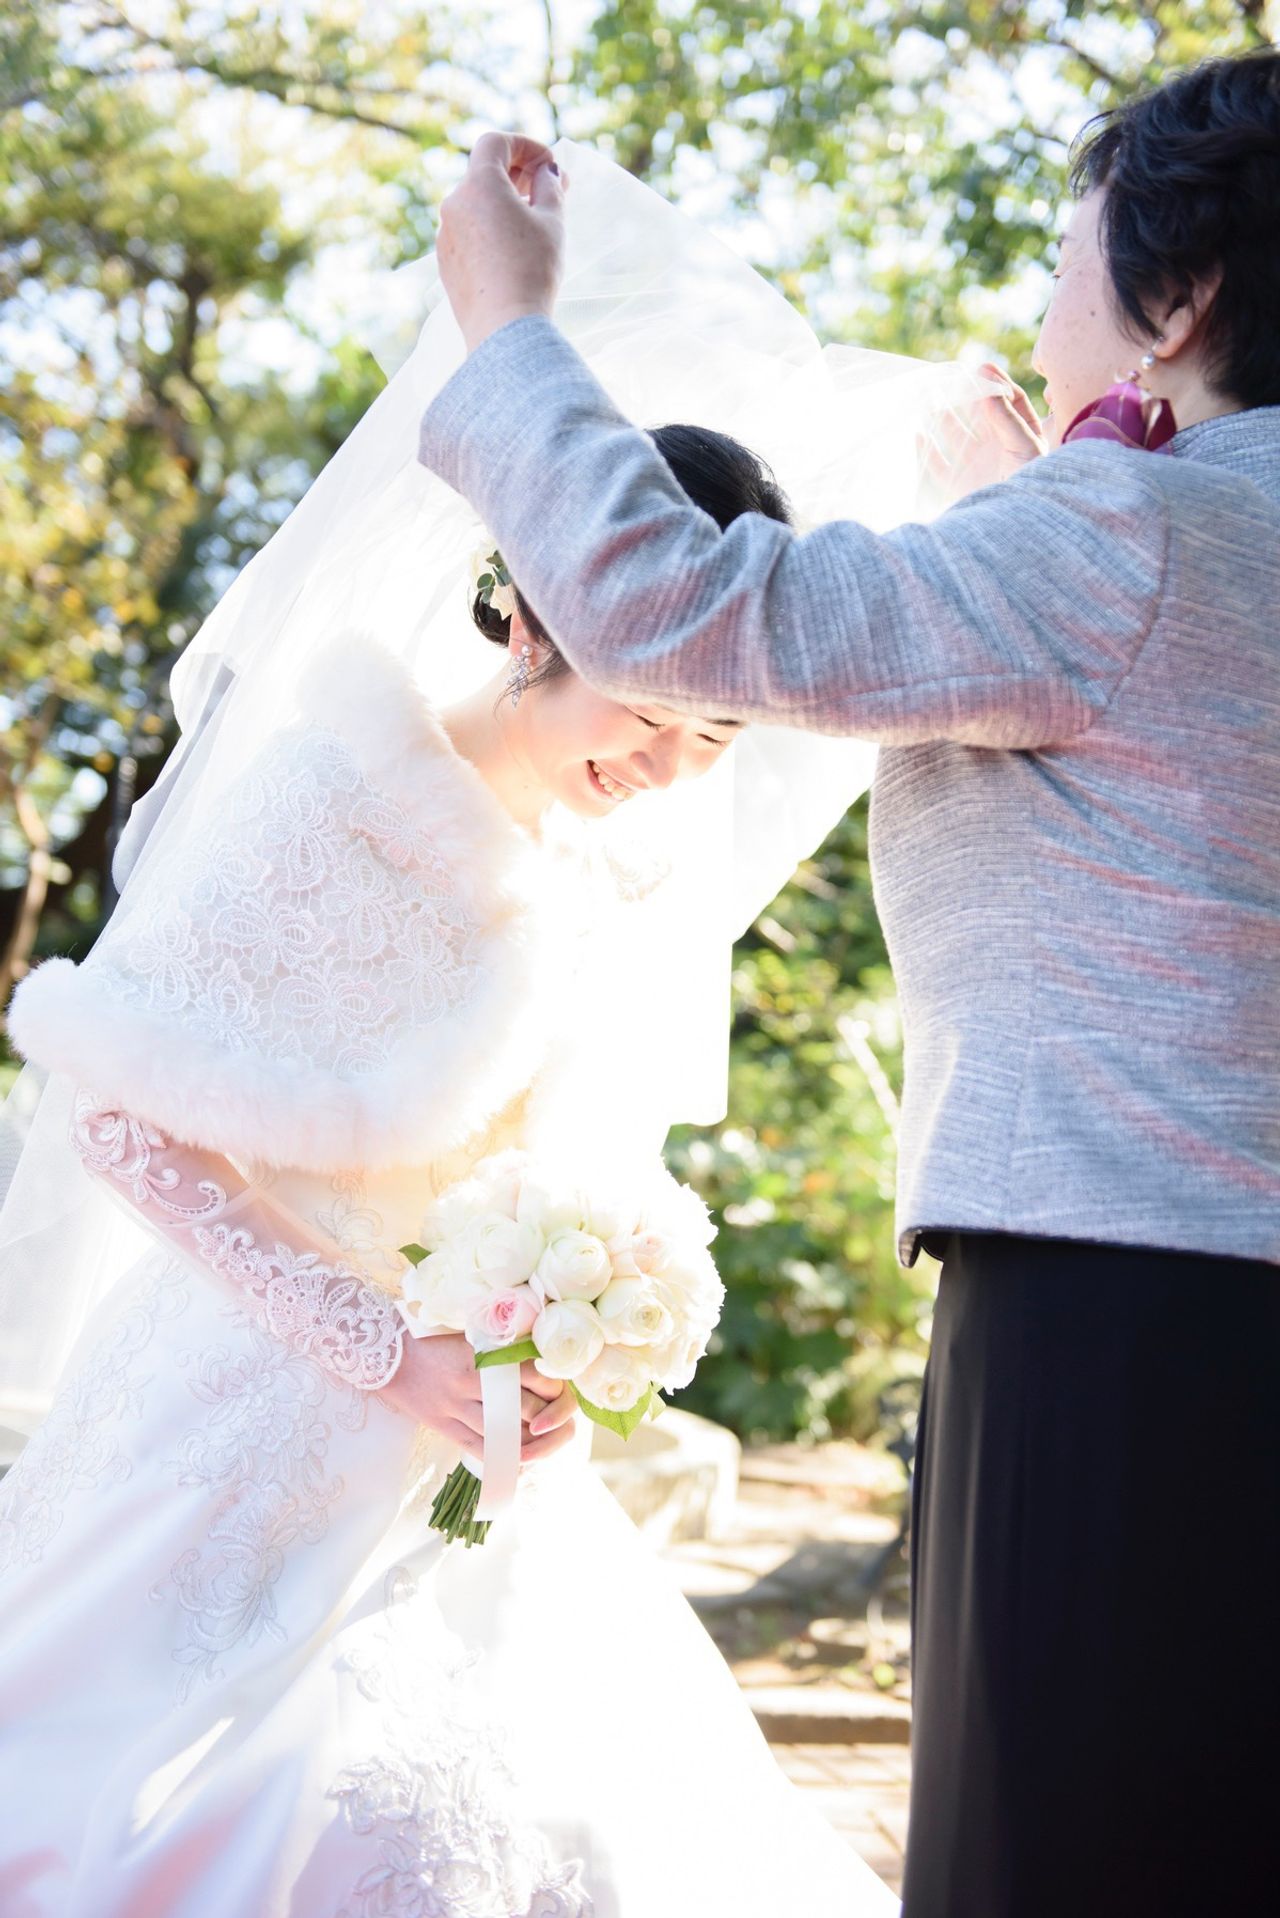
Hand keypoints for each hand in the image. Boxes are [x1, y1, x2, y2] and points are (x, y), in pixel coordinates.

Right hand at [379, 1333, 578, 1462]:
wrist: (385, 1352)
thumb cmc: (432, 1340)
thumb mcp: (471, 1336)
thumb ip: (502, 1351)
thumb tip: (540, 1367)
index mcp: (485, 1353)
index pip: (536, 1375)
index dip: (554, 1391)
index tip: (558, 1394)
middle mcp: (473, 1379)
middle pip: (525, 1410)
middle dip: (546, 1422)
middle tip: (554, 1424)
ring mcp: (455, 1404)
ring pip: (503, 1433)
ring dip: (526, 1443)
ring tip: (538, 1444)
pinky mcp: (441, 1423)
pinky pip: (476, 1447)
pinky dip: (498, 1458)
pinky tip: (513, 1462)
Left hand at [437, 132, 565, 353]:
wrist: (504, 328)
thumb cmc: (532, 271)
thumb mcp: (552, 222)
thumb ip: (550, 187)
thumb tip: (546, 173)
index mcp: (478, 185)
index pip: (495, 143)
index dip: (524, 146)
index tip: (548, 164)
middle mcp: (454, 204)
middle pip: (484, 172)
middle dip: (517, 174)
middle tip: (548, 188)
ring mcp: (446, 235)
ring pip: (476, 204)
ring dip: (503, 203)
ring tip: (533, 222)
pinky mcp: (446, 263)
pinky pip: (468, 232)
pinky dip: (489, 228)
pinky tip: (512, 249)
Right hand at [923, 362, 1047, 505]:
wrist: (1013, 529)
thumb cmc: (1028, 487)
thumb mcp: (1025, 448)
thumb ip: (1007, 420)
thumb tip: (987, 390)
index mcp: (1022, 436)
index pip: (1011, 401)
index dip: (997, 382)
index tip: (981, 367)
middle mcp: (999, 448)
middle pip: (979, 413)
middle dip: (964, 394)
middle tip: (947, 376)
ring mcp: (977, 466)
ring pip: (956, 434)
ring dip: (942, 416)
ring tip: (928, 397)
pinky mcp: (958, 485)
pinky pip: (939, 463)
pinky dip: (928, 449)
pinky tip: (918, 433)